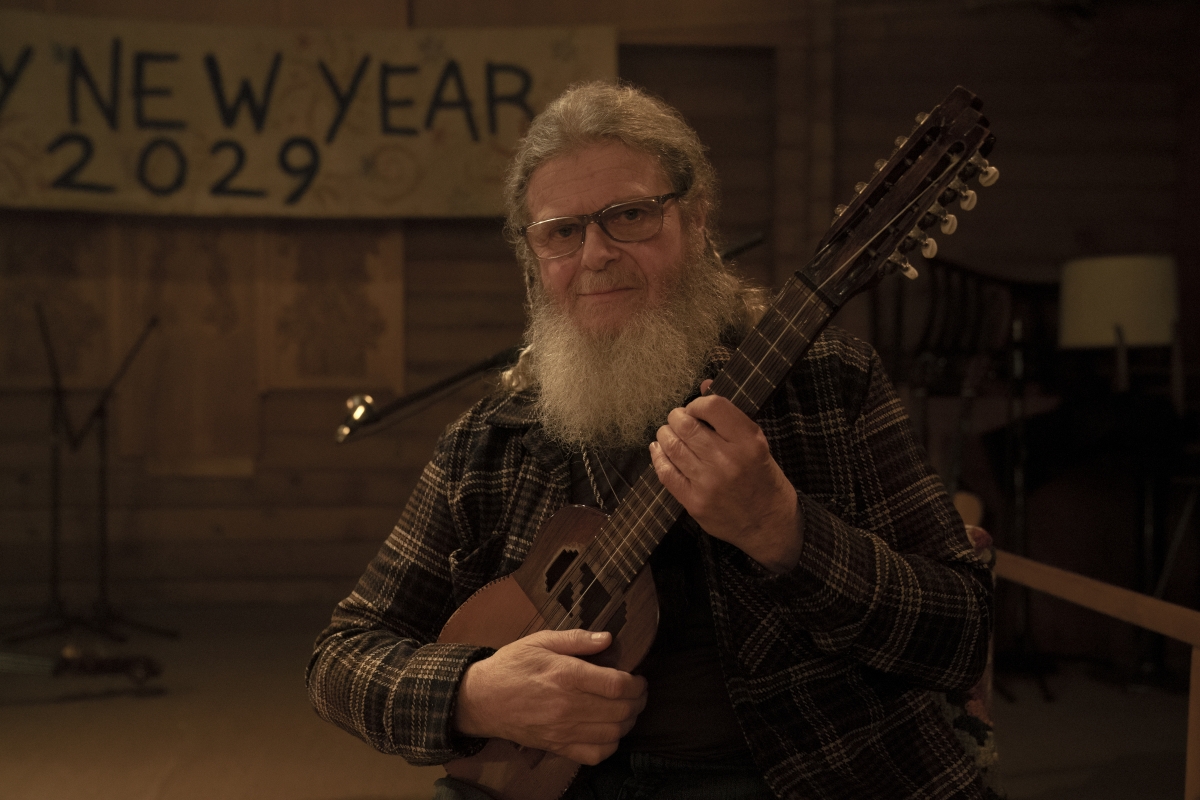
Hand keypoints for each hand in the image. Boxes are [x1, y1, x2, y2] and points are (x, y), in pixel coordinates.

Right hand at [453, 629, 647, 764]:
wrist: (481, 699)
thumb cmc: (511, 666)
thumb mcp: (541, 641)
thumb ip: (577, 639)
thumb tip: (608, 638)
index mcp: (566, 675)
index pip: (617, 685)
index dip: (636, 683)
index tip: (638, 677)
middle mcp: (568, 706)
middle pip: (621, 711)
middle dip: (638, 701)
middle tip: (638, 691)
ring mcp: (563, 730)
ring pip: (613, 733)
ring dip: (628, 722)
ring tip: (627, 708)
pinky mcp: (557, 746)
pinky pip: (596, 754)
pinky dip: (611, 744)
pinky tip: (609, 730)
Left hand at [649, 380, 802, 572]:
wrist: (769, 524)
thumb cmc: (763, 478)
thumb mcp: (757, 444)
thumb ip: (730, 417)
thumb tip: (704, 385)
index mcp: (749, 441)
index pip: (713, 406)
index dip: (697, 403)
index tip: (695, 408)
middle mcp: (728, 460)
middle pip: (687, 426)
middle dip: (676, 417)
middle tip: (677, 419)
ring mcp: (709, 483)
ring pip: (672, 447)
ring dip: (665, 434)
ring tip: (668, 432)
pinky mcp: (694, 502)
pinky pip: (666, 473)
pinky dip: (658, 457)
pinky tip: (659, 450)